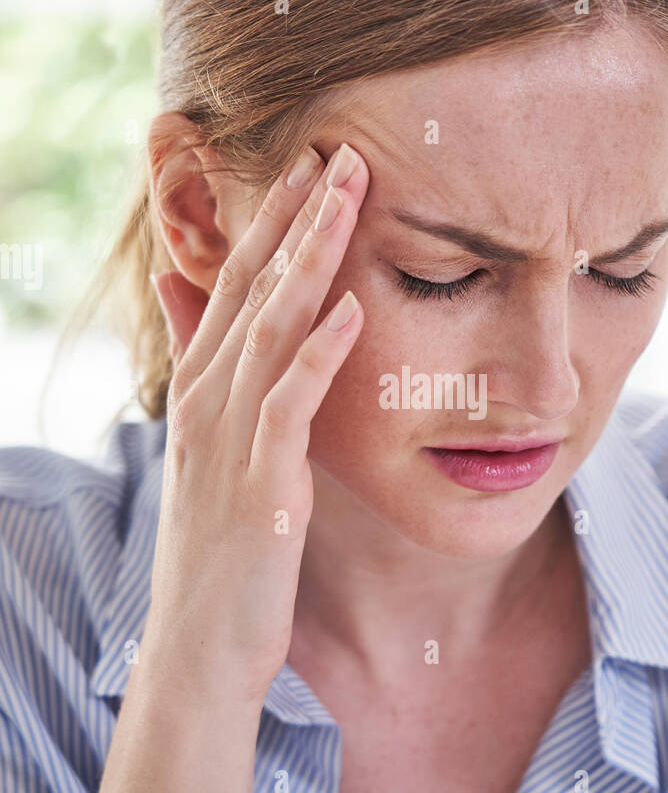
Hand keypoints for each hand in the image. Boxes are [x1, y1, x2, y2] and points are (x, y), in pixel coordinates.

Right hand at [144, 142, 367, 707]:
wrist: (202, 643)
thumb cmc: (223, 549)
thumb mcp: (217, 454)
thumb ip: (209, 374)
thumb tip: (192, 303)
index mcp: (204, 389)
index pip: (238, 286)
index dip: (273, 222)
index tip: (313, 165)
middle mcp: (209, 400)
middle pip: (253, 288)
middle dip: (294, 216)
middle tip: (337, 148)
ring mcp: (230, 438)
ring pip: (269, 328)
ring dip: (309, 258)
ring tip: (347, 196)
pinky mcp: (258, 483)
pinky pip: (289, 404)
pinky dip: (318, 352)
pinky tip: (350, 307)